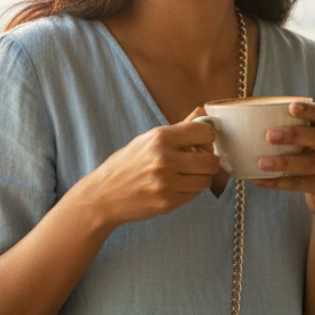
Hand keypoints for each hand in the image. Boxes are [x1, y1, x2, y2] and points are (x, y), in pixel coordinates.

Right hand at [85, 109, 220, 227]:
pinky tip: (176, 186)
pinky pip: (194, 195)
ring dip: (200, 178)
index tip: (202, 142)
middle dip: (209, 161)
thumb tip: (204, 111)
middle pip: (211, 161)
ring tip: (186, 175)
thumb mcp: (147, 140)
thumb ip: (179, 127)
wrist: (103, 195)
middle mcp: (164, 159)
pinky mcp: (168, 203)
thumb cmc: (126, 165)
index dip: (208, 138)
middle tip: (199, 162)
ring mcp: (166, 183)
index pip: (205, 132)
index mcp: (160, 138)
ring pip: (206, 180)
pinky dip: (190, 191)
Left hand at [252, 101, 314, 219]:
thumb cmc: (308, 158)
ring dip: (283, 162)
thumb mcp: (305, 143)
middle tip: (269, 135)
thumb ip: (287, 131)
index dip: (308, 109)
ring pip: (308, 164)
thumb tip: (245, 123)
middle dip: (292, 134)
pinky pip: (300, 184)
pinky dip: (278, 183)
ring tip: (261, 163)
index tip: (291, 107)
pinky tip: (259, 181)